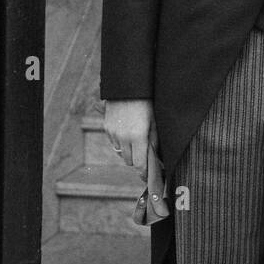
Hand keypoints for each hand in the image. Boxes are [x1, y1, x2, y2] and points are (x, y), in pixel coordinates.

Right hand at [104, 100, 166, 215]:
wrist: (128, 85)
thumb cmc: (147, 103)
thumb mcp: (155, 122)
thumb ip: (155, 141)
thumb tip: (157, 158)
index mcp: (138, 136)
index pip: (139, 165)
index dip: (144, 173)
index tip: (148, 178)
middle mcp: (123, 137)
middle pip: (129, 161)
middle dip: (137, 161)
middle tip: (145, 156)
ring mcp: (113, 132)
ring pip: (121, 152)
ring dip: (128, 152)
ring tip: (137, 141)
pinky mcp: (106, 127)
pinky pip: (114, 142)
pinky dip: (121, 142)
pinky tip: (127, 132)